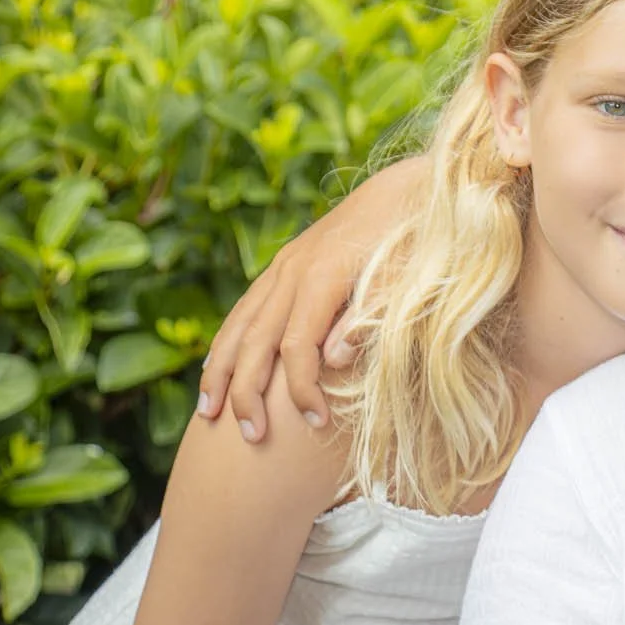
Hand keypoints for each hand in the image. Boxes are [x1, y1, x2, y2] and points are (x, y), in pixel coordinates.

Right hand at [196, 157, 425, 440]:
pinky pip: (246, 308)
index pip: (297, 346)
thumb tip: (332, 358)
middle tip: (250, 438)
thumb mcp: (406, 275)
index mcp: (323, 276)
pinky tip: (216, 368)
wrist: (408, 186)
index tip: (316, 422)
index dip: (303, 389)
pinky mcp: (286, 263)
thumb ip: (370, 314)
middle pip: (257, 341)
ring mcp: (285, 265)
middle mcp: (294, 270)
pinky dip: (226, 341)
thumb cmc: (416, 236)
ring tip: (208, 414)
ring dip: (222, 371)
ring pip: (240, 324)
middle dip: (248, 392)